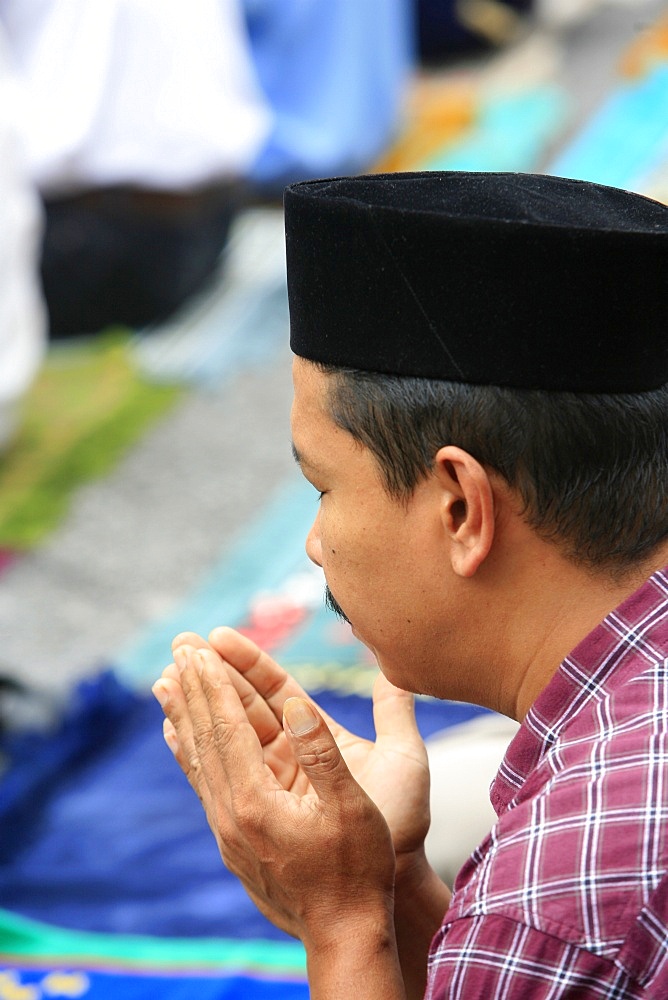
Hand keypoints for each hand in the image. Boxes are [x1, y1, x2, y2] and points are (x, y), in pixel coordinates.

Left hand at [153, 642, 396, 946]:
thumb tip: (296, 704)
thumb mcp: (352, 808)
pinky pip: (202, 782)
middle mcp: (231, 814)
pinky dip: (188, 751)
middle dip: (192, 686)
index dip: (214, 681)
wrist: (341, 932)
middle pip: (205, 736)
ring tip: (164, 681)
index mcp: (257, 801)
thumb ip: (322, 753)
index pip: (228, 726)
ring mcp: (227, 829)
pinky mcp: (232, 839)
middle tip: (179, 644)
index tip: (200, 645)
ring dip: (183, 714)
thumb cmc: (357, 869)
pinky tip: (178, 736)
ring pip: (198, 758)